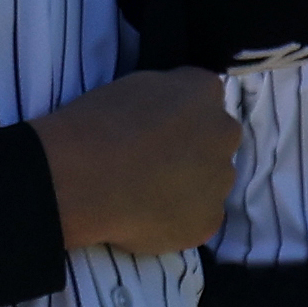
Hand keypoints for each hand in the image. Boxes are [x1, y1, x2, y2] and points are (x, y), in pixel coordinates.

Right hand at [39, 68, 240, 257]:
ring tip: (146, 194)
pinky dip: (180, 219)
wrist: (83, 180)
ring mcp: (221, 180)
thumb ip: (168, 96)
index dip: (178, 116)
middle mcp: (224, 132)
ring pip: (211, 181)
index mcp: (204, 90)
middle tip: (153, 163)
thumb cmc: (97, 125)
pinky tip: (147, 217)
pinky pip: (199, 217)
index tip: (156, 128)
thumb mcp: (134, 85)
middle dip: (193, 149)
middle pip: (216, 139)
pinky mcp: (209, 220)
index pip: (203, 98)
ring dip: (189, 185)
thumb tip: (175, 114)